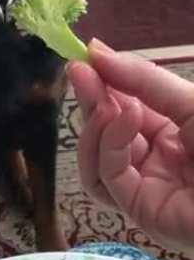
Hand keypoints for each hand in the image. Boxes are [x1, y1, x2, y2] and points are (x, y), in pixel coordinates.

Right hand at [66, 40, 193, 249]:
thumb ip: (143, 79)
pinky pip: (106, 177)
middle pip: (104, 131)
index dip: (103, 83)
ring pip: (96, 158)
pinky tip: (124, 120)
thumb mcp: (190, 102)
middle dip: (91, 99)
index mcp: (171, 132)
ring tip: (107, 103)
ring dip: (95, 126)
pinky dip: (108, 145)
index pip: (124, 107)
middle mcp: (154, 159)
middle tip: (78, 71)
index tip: (84, 58)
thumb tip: (96, 50)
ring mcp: (145, 186)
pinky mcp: (139, 209)